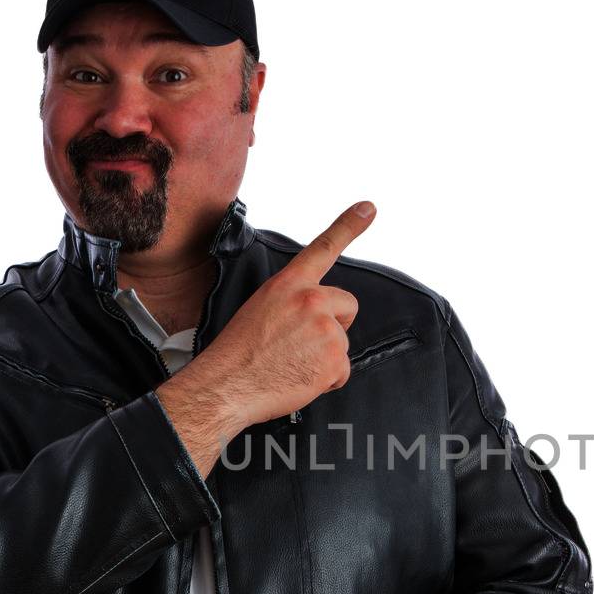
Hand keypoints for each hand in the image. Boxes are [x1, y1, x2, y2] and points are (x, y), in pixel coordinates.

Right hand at [156, 202, 372, 465]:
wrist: (226, 385)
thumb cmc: (238, 353)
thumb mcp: (261, 309)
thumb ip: (291, 303)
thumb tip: (311, 315)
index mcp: (288, 285)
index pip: (323, 248)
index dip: (348, 226)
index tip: (368, 208)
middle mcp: (310, 301)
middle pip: (347, 306)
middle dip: (336, 324)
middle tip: (305, 343)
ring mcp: (325, 330)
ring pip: (343, 342)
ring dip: (326, 357)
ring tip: (293, 365)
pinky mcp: (334, 359)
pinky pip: (342, 371)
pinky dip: (327, 380)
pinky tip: (300, 378)